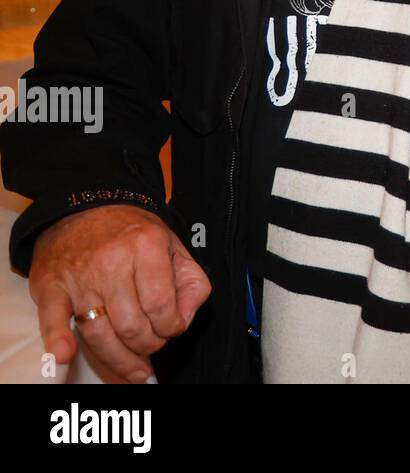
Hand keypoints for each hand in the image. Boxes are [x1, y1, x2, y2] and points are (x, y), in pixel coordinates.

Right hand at [29, 205, 210, 383]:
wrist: (86, 206)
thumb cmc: (132, 232)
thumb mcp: (173, 245)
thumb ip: (191, 280)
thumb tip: (186, 316)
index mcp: (146, 247)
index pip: (162, 306)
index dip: (172, 327)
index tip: (172, 328)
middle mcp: (112, 261)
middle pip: (132, 325)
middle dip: (148, 345)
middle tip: (152, 343)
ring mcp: (80, 277)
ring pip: (100, 332)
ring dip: (119, 358)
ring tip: (134, 368)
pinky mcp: (52, 286)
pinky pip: (53, 319)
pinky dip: (58, 340)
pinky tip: (65, 355)